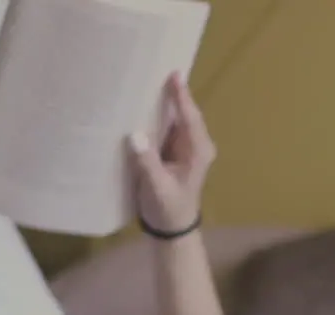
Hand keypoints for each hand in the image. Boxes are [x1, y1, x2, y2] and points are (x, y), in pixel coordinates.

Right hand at [127, 72, 215, 233]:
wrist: (171, 227)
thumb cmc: (168, 208)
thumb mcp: (157, 187)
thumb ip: (147, 162)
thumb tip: (136, 135)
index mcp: (198, 151)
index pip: (190, 118)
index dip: (182, 96)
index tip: (174, 76)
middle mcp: (196, 145)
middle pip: (185, 113)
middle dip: (173, 92)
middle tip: (158, 67)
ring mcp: (185, 146)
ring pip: (175, 118)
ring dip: (163, 101)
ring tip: (148, 78)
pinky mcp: (173, 150)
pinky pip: (166, 126)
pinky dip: (156, 114)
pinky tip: (142, 102)